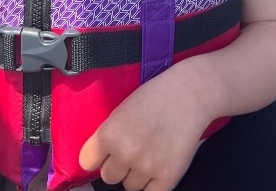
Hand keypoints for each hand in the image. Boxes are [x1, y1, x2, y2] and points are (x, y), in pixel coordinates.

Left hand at [79, 66, 209, 190]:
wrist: (189, 94)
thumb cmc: (153, 97)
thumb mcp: (121, 111)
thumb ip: (108, 136)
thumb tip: (97, 160)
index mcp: (109, 134)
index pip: (87, 162)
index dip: (98, 156)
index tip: (105, 151)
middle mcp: (124, 153)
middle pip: (109, 177)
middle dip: (119, 165)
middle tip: (133, 148)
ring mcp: (146, 167)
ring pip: (130, 186)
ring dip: (137, 174)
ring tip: (151, 152)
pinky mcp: (168, 177)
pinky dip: (154, 183)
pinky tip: (160, 164)